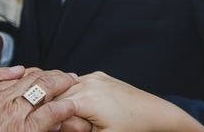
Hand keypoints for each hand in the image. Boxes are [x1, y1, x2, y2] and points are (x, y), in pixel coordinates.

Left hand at [0, 66, 77, 130]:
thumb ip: (41, 130)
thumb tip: (57, 125)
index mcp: (22, 129)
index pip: (55, 110)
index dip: (68, 105)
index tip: (74, 103)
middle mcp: (11, 109)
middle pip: (45, 86)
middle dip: (62, 81)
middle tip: (71, 79)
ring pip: (27, 77)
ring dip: (44, 74)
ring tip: (53, 74)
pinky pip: (0, 75)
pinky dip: (11, 71)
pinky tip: (20, 70)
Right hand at [57, 72, 203, 131]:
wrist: (153, 113)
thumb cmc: (130, 127)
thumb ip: (72, 128)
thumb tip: (54, 122)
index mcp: (86, 98)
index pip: (51, 108)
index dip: (53, 121)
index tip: (69, 128)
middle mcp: (89, 82)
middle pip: (55, 97)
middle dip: (58, 111)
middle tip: (78, 124)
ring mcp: (95, 76)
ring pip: (64, 89)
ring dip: (64, 102)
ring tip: (83, 115)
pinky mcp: (99, 76)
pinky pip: (76, 84)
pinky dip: (73, 94)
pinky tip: (86, 106)